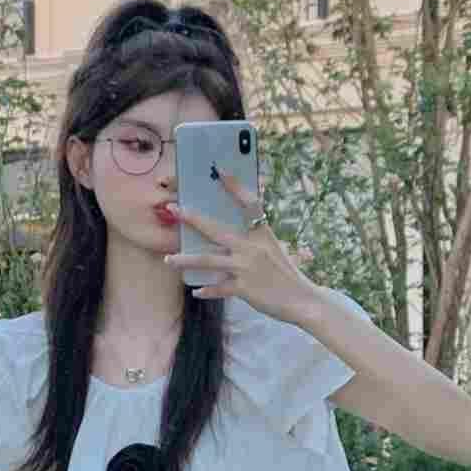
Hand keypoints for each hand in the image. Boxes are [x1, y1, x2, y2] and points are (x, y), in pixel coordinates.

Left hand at [164, 171, 321, 325]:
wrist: (302, 299)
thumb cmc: (285, 273)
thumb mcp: (272, 248)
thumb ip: (253, 239)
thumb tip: (226, 236)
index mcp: (262, 233)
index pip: (248, 203)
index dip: (235, 186)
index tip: (220, 170)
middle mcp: (252, 246)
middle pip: (215, 229)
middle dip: (191, 218)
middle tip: (172, 208)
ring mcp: (247, 267)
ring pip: (208, 260)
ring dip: (185, 260)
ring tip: (168, 260)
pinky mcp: (245, 288)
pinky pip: (219, 288)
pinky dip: (206, 290)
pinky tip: (196, 291)